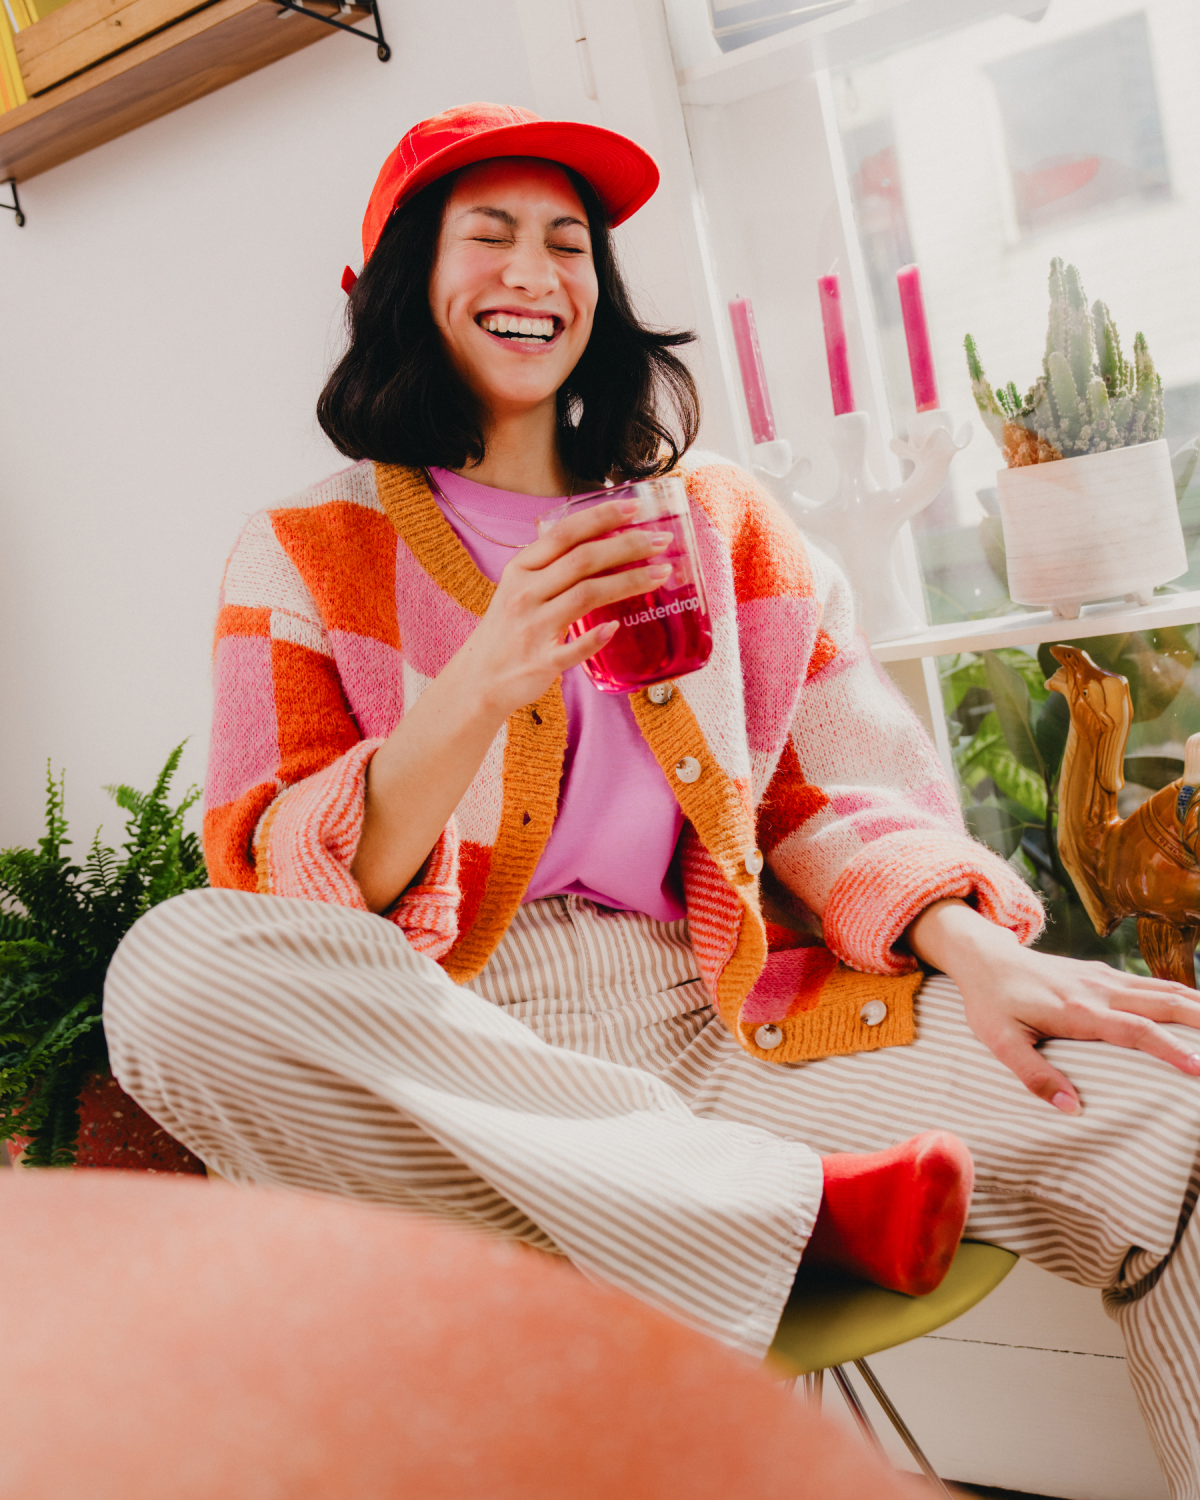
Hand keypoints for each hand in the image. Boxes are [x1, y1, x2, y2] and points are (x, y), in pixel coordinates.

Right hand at [457, 497, 672, 719]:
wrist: (480, 677)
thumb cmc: (510, 629)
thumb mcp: (521, 587)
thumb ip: (554, 566)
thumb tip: (606, 543)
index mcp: (521, 568)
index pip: (565, 533)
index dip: (602, 517)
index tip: (636, 508)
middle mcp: (525, 593)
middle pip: (583, 560)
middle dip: (628, 546)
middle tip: (662, 541)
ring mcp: (532, 627)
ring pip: (585, 596)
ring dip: (628, 582)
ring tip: (661, 574)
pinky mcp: (540, 661)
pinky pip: (571, 649)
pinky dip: (594, 638)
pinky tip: (616, 628)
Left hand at [906, 900, 1199, 1111]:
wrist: (984, 956)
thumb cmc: (990, 1002)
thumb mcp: (999, 1041)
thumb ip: (1033, 1076)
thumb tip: (1072, 1109)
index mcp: (1078, 1010)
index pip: (1136, 1031)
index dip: (1172, 1050)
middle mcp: (1099, 989)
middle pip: (1166, 1002)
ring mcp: (1105, 978)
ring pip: (1166, 989)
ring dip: (1199, 1007)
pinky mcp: (1105, 975)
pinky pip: (1154, 984)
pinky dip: (1183, 997)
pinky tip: (1198, 1011)